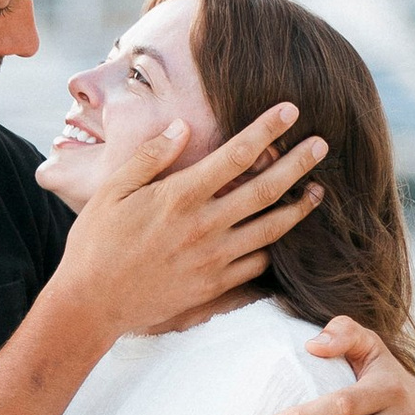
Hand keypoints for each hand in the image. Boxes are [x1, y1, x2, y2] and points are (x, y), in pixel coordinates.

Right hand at [51, 107, 324, 345]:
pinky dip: (275, 249)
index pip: (235, 155)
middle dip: (298, 164)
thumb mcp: (112, 191)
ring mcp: (212, 260)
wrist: (91, 305)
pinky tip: (283, 236)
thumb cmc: (96, 243)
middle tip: (323, 145)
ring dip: (298, 208)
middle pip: (265, 190)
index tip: (290, 110)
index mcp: (179, 197)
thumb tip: (182, 127)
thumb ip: (150, 157)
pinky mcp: (213, 287)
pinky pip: (256, 265)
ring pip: (270, 230)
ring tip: (318, 191)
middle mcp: (204, 227)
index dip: (266, 129)